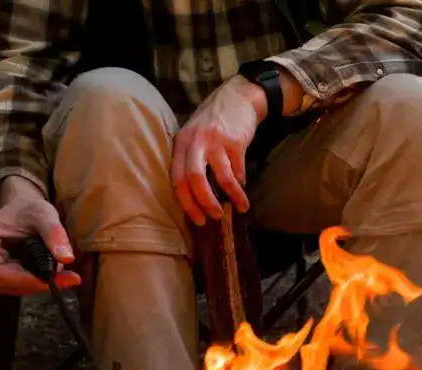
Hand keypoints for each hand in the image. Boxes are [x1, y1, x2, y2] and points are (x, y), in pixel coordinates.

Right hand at [0, 178, 80, 294]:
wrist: (23, 211)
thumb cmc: (29, 209)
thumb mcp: (43, 214)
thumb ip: (54, 233)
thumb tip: (67, 258)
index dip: (25, 280)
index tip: (54, 278)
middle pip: (4, 284)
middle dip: (36, 283)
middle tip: (69, 278)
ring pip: (12, 288)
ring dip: (39, 285)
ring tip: (67, 276)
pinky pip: (17, 285)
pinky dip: (38, 283)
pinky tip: (57, 276)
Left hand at [172, 75, 265, 224]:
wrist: (237, 97)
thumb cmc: (214, 123)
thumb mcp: (194, 137)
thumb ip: (192, 161)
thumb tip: (199, 198)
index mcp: (181, 145)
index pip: (177, 180)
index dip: (187, 203)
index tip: (198, 220)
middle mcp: (195, 142)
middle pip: (194, 179)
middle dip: (205, 202)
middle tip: (215, 216)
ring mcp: (215, 141)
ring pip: (222, 177)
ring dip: (233, 196)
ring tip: (241, 207)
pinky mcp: (235, 141)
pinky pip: (238, 169)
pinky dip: (241, 182)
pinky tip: (243, 187)